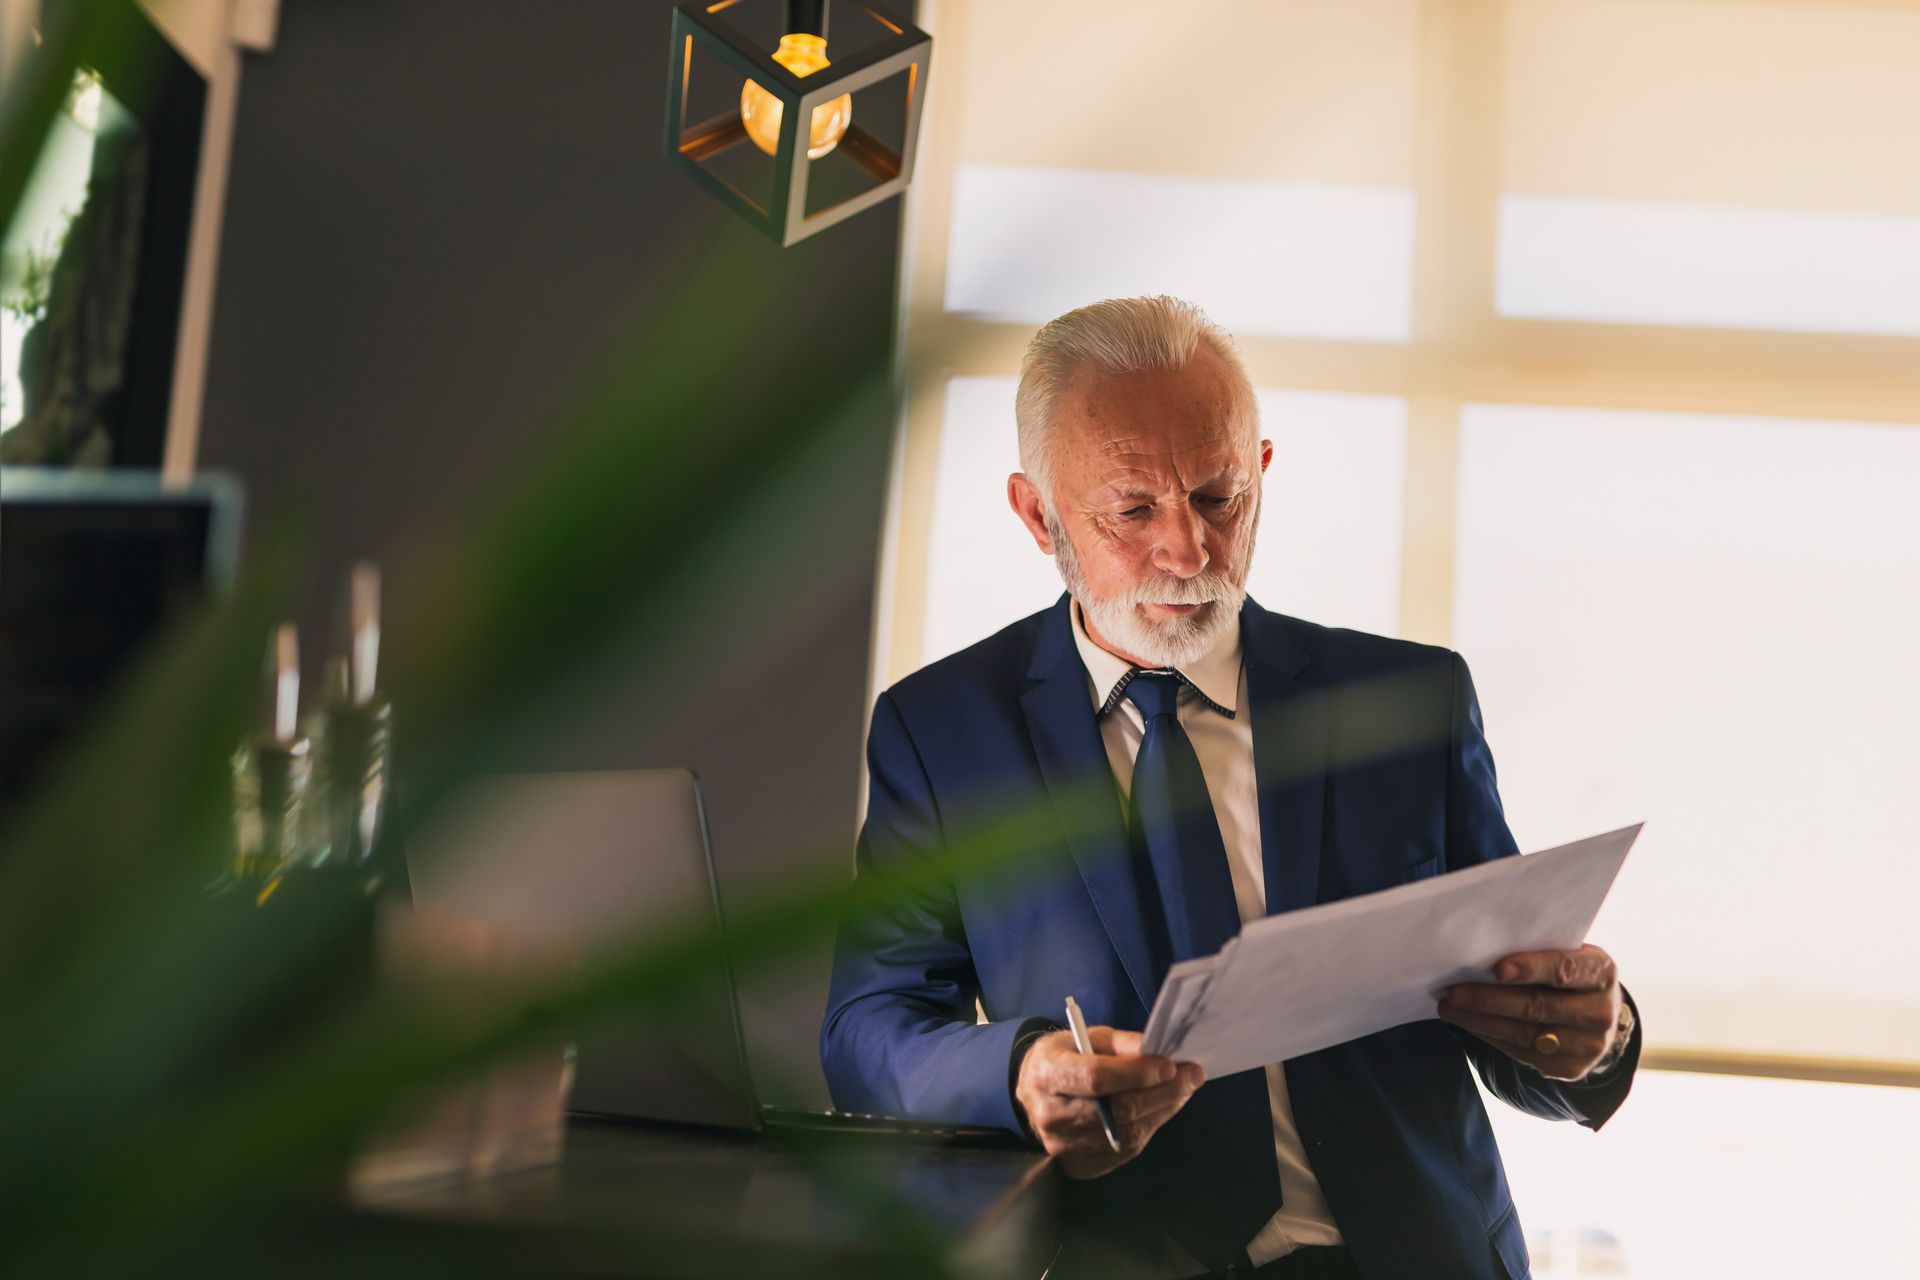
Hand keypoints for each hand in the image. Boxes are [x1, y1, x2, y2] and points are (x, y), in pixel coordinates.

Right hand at [1015, 1025, 1204, 1178]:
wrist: (1034, 1091)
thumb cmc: (1066, 1057)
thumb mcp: (1089, 1037)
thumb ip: (1123, 1043)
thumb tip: (1159, 1052)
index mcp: (1047, 1073)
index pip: (1096, 1077)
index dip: (1137, 1073)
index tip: (1170, 1065)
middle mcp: (1050, 1114)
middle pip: (1118, 1110)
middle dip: (1163, 1092)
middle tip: (1192, 1076)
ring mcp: (1063, 1145)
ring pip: (1128, 1134)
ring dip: (1163, 1111)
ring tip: (1183, 1090)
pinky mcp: (1078, 1165)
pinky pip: (1125, 1151)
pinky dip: (1150, 1128)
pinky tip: (1162, 1109)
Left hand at [1436, 945, 1623, 1081]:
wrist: (1598, 1015)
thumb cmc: (1571, 974)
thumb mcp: (1568, 954)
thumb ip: (1539, 952)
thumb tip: (1481, 952)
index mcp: (1601, 972)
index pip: (1564, 969)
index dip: (1531, 968)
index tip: (1497, 969)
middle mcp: (1600, 1012)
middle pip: (1538, 1006)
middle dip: (1489, 999)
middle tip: (1453, 991)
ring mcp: (1589, 1045)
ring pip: (1525, 1033)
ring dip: (1480, 1020)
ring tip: (1449, 1007)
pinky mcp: (1571, 1068)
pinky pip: (1522, 1052)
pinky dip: (1490, 1036)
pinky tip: (1469, 1023)